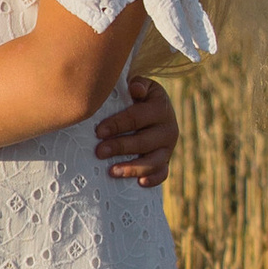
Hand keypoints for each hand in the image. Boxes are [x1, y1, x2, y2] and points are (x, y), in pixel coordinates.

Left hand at [95, 71, 178, 188]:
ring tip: (111, 171)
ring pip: (153, 161)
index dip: (117, 125)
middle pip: (144, 141)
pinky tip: (139, 183)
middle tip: (99, 152)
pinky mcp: (166, 161)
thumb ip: (136, 84)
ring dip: (132, 168)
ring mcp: (168, 147)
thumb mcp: (139, 85)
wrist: (153, 108)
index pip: (137, 117)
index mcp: (160, 107)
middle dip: (120, 147)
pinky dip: (153, 179)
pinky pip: (162, 173)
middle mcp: (168, 128)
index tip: (99, 132)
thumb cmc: (137, 97)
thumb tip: (135, 89)